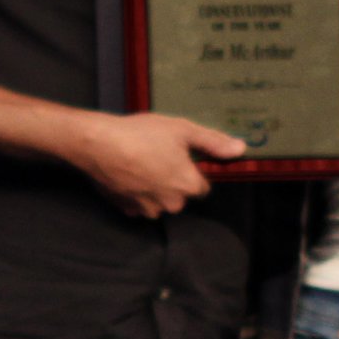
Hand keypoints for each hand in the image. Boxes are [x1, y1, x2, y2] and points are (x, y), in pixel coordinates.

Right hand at [72, 111, 246, 216]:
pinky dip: (135, 192)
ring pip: (158, 201)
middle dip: (173, 180)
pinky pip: (137, 203)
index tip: (182, 156)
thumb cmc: (142, 134)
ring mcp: (146, 209)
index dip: (194, 171)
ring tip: (140, 162)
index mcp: (188, 186)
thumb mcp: (182, 130)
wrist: (97, 143)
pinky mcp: (125, 209)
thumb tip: (240, 150)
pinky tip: (127, 172)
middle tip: (158, 155)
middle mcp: (170, 204)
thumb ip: (213, 142)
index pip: (202, 187)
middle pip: (180, 195)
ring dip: (154, 187)